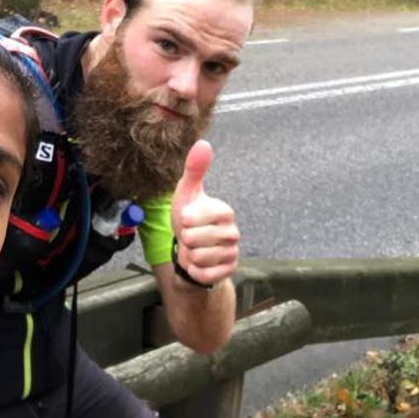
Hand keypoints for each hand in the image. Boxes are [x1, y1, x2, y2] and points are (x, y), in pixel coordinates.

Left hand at [170, 140, 239, 287]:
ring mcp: (232, 253)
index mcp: (225, 211)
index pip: (196, 216)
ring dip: (189, 256)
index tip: (187, 218)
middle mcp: (233, 232)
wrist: (190, 251)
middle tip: (190, 236)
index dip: (186, 219)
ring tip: (194, 249)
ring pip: (199, 257)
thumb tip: (203, 143)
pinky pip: (204, 274)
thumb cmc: (189, 219)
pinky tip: (199, 264)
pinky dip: (195, 271)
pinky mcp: (228, 271)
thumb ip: (194, 170)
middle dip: (185, 239)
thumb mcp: (186, 194)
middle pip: (194, 238)